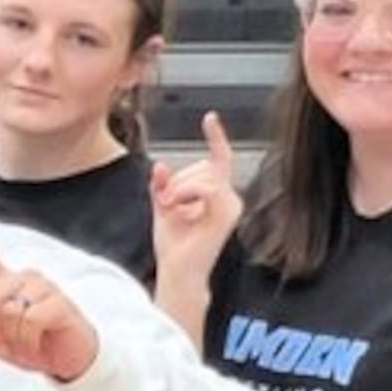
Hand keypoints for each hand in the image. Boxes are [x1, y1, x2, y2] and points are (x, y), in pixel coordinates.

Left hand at [0, 211, 100, 380]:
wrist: (71, 359)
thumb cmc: (39, 346)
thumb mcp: (4, 347)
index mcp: (7, 284)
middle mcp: (24, 279)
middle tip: (12, 342)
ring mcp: (44, 288)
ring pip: (10, 310)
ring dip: (14, 337)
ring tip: (29, 342)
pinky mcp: (59, 302)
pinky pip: (30, 320)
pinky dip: (29, 340)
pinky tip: (40, 341)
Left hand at [148, 111, 242, 292]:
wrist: (179, 273)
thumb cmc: (173, 247)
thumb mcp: (162, 209)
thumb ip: (161, 186)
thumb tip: (160, 165)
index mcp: (217, 194)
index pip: (217, 159)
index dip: (215, 137)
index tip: (209, 118)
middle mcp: (229, 197)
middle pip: (202, 165)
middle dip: (176, 181)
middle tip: (166, 205)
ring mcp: (231, 205)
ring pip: (202, 175)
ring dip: (177, 190)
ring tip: (172, 212)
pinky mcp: (226, 214)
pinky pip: (206, 187)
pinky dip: (185, 193)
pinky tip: (178, 207)